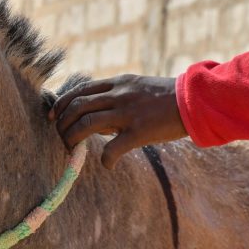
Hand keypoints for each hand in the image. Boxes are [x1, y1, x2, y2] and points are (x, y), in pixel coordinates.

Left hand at [48, 75, 187, 168]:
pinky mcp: (140, 131)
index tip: (53, 118)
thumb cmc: (167, 98)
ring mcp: (128, 113)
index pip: (79, 91)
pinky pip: (112, 148)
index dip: (61, 105)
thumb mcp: (137, 87)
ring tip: (72, 151)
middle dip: (62, 124)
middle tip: (61, 139)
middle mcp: (119, 95)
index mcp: (117, 83)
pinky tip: (107, 165)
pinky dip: (104, 160)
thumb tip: (94, 116)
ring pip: (86, 124)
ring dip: (72, 139)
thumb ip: (115, 97)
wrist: (196, 101)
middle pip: (77, 107)